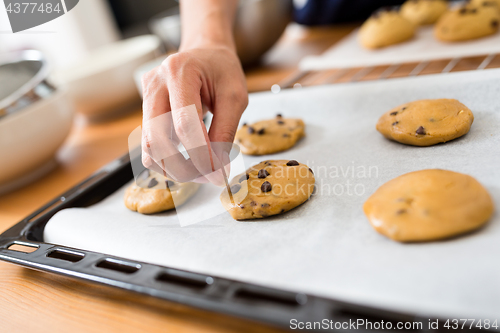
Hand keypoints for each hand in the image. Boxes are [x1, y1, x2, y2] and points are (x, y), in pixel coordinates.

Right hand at [141, 43, 247, 184]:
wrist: (204, 54)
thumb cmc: (222, 71)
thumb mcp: (235, 96)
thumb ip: (225, 131)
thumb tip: (218, 168)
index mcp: (179, 72)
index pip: (185, 124)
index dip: (200, 154)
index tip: (218, 173)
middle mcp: (155, 84)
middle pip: (157, 139)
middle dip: (183, 167)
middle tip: (208, 177)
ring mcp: (146, 98)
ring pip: (148, 147)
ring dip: (173, 168)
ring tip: (201, 171)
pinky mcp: (145, 112)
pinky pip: (149, 146)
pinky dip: (166, 162)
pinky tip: (187, 161)